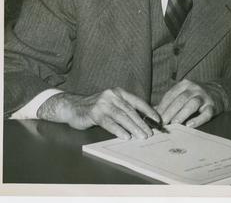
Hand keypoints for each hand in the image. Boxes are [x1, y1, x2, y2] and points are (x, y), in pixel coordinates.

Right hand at [37, 87, 160, 139]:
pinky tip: (125, 137)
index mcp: (118, 92)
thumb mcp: (111, 104)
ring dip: (133, 128)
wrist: (72, 106)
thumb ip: (124, 108)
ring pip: (122, 117)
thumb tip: (143, 120)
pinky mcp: (94, 113)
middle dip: (142, 123)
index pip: (137, 101)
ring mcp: (103, 103)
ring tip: (141, 137)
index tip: (158, 119)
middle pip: (130, 111)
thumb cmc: (95, 108)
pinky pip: (109, 123)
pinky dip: (118, 130)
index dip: (148, 110)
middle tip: (150, 133)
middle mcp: (112, 95)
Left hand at [156, 79, 222, 128]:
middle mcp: (194, 88)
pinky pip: (206, 113)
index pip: (170, 95)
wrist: (218, 93)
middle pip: (180, 99)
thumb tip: (152, 112)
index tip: (155, 118)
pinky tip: (190, 125)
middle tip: (162, 123)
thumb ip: (170, 102)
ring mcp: (204, 96)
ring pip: (192, 104)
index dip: (162, 106)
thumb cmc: (195, 96)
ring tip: (174, 124)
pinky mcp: (213, 106)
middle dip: (169, 111)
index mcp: (184, 84)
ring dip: (181, 114)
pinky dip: (198, 119)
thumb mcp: (182, 94)